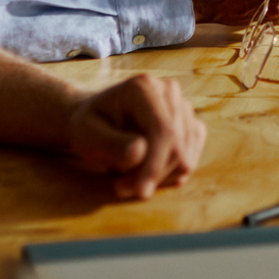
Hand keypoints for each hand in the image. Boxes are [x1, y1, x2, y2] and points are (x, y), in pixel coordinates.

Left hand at [63, 72, 206, 199]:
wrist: (96, 121)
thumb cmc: (89, 127)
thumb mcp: (87, 135)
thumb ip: (110, 144)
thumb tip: (140, 152)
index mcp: (143, 87)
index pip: (163, 130)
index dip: (156, 165)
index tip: (141, 192)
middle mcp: (168, 90)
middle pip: (177, 146)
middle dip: (153, 174)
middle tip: (120, 187)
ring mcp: (183, 106)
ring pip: (185, 155)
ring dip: (158, 177)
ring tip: (126, 179)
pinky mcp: (191, 124)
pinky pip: (191, 156)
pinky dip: (170, 173)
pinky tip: (146, 173)